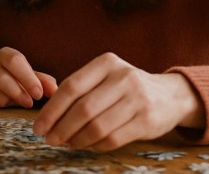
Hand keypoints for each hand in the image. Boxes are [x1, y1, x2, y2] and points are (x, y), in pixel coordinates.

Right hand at [0, 46, 57, 108]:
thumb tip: (54, 90)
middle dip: (18, 92)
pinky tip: (8, 105)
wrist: (1, 90)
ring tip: (22, 103)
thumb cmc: (21, 81)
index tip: (39, 94)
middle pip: (2, 77)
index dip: (27, 78)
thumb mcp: (34, 80)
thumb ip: (44, 82)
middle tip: (30, 103)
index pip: (14, 61)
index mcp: (6, 54)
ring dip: (10, 100)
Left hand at [33, 52, 204, 150]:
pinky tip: (86, 145)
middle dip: (61, 127)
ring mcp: (137, 99)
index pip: (71, 87)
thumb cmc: (126, 87)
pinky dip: (94, 145)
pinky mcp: (147, 120)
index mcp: (106, 63)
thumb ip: (80, 89)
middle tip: (49, 138)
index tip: (38, 125)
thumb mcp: (106, 76)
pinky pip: (112, 138)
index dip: (51, 109)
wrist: (170, 95)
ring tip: (65, 143)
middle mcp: (123, 77)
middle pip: (83, 108)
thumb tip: (48, 115)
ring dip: (76, 139)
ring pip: (97, 126)